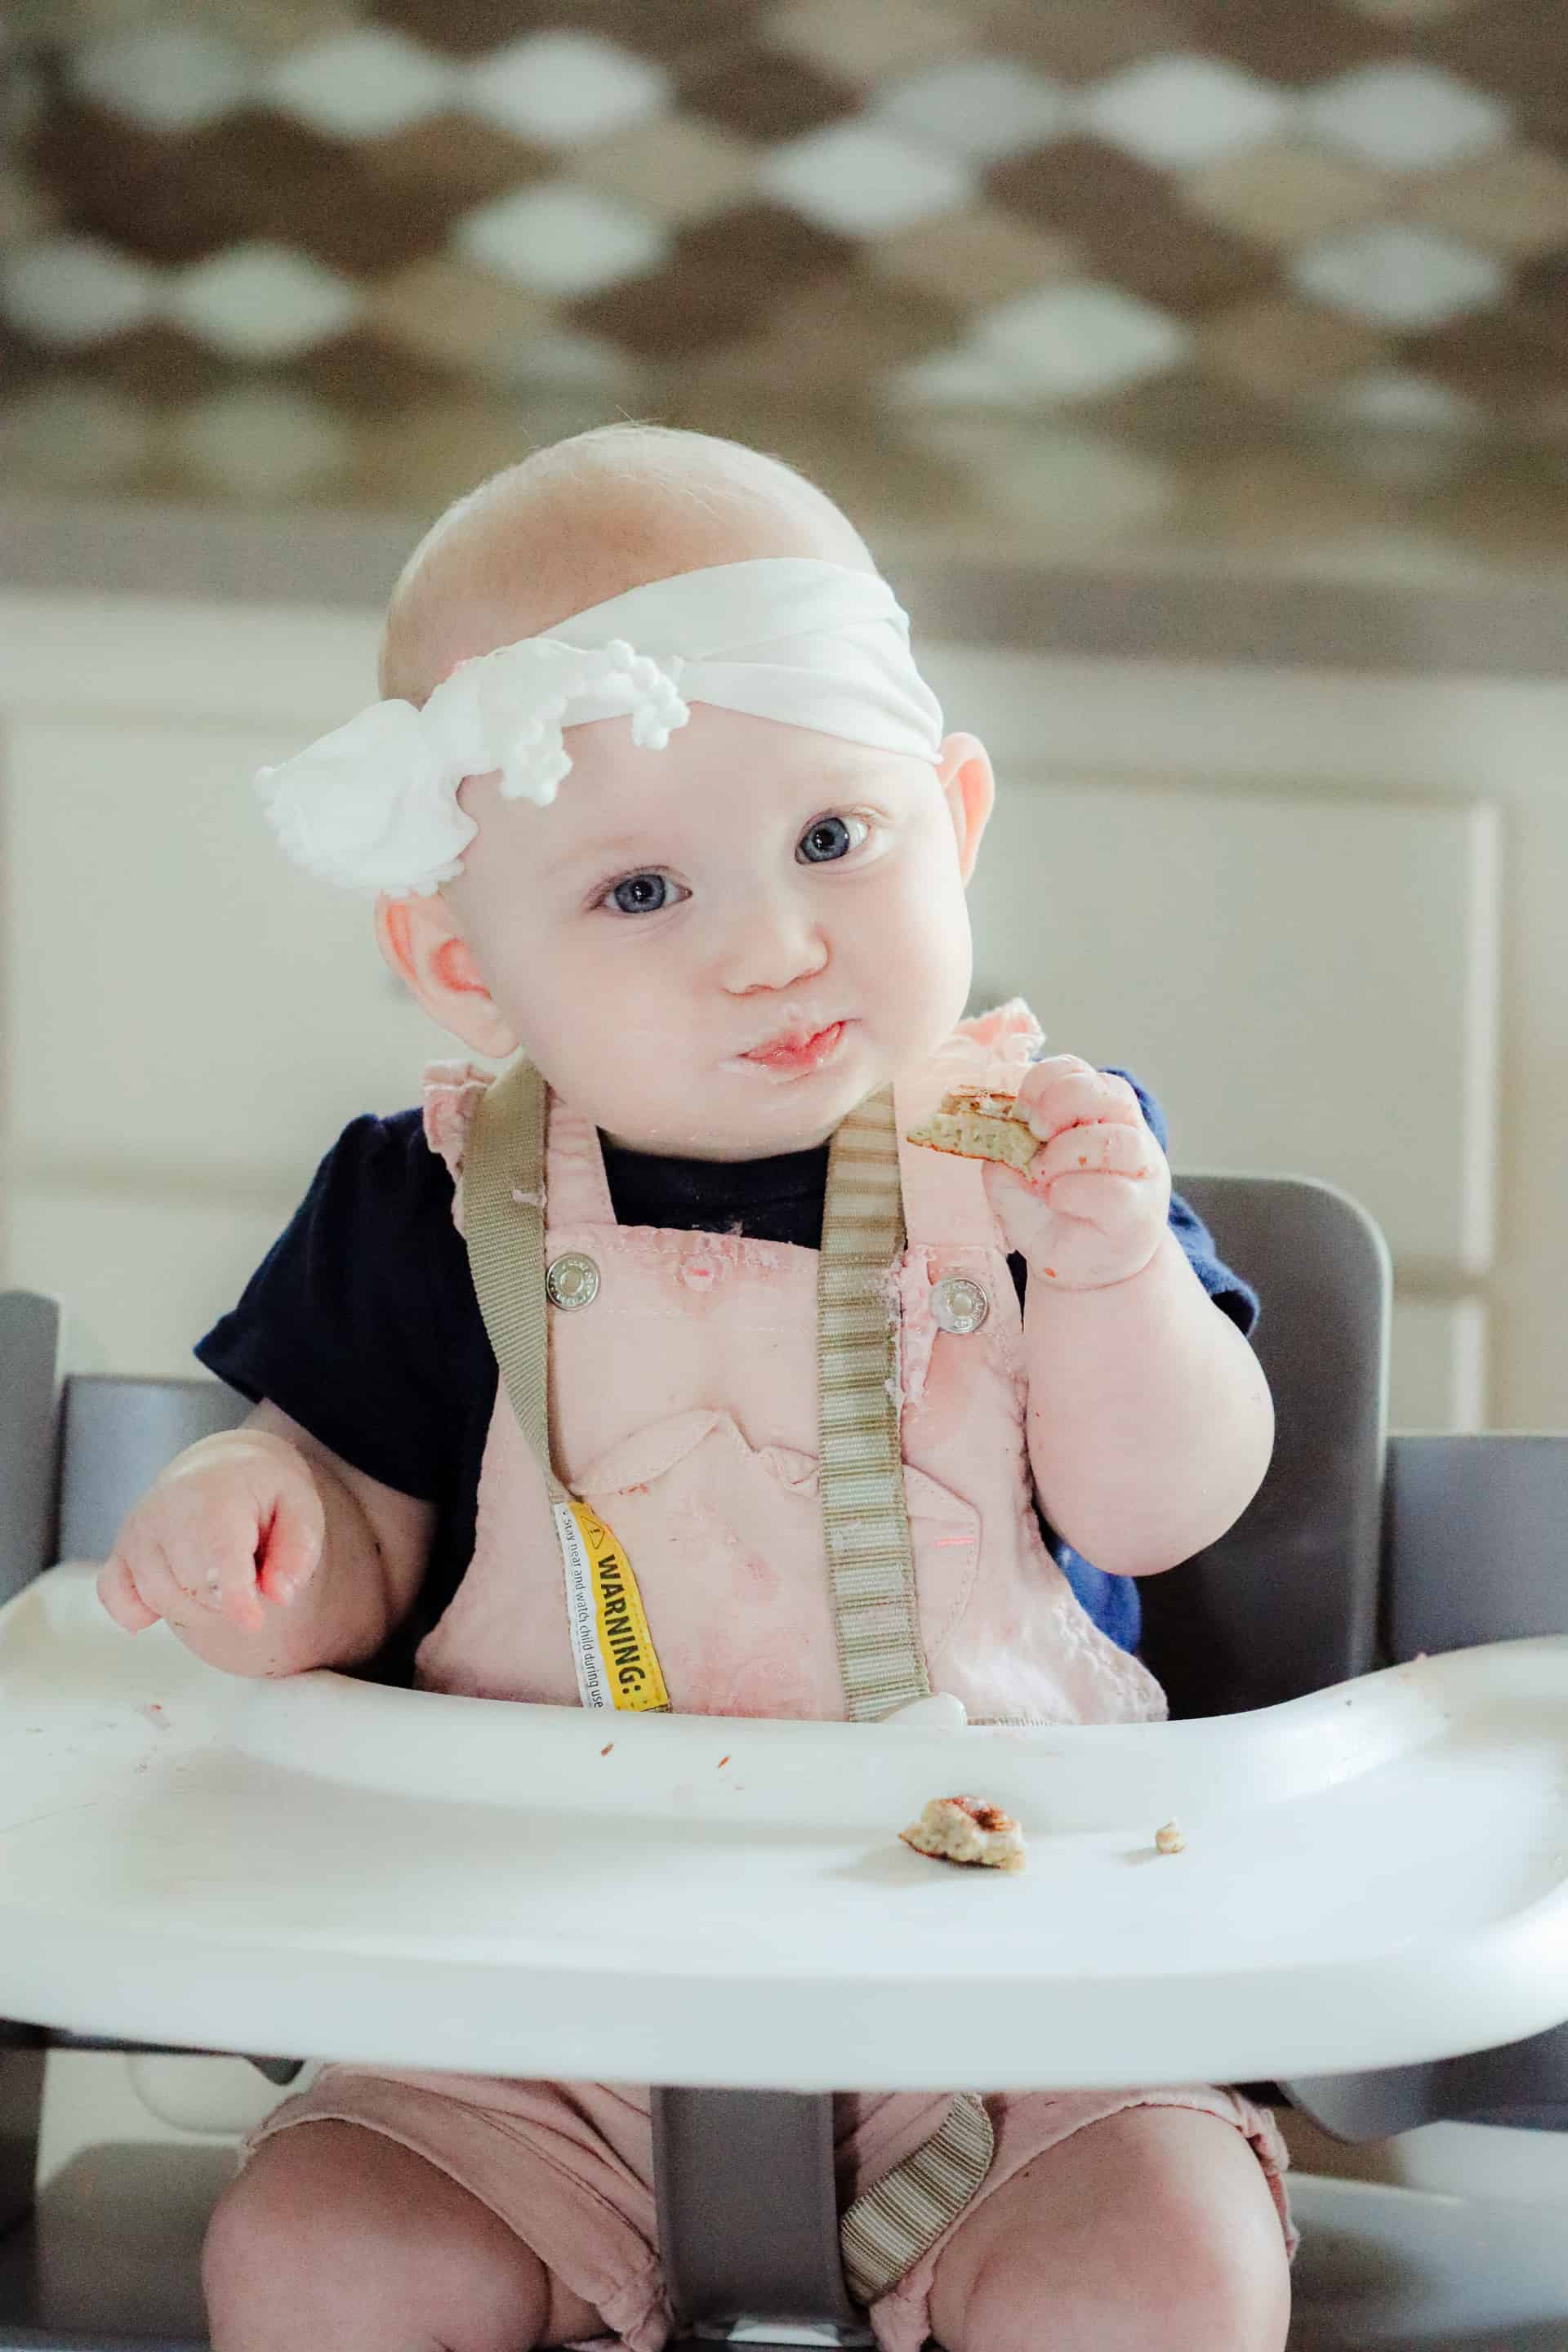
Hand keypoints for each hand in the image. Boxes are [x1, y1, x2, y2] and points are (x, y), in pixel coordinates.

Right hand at [96, 1431, 324, 1637]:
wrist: (220, 1469)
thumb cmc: (264, 1494)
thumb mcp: (301, 1509)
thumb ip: (298, 1552)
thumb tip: (280, 1596)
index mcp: (217, 1499)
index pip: (219, 1554)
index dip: (236, 1595)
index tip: (253, 1621)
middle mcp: (165, 1512)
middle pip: (194, 1590)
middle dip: (227, 1598)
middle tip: (246, 1568)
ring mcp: (135, 1532)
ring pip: (160, 1601)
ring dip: (196, 1605)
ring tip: (218, 1570)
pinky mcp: (118, 1551)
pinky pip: (116, 1599)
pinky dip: (140, 1610)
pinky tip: (175, 1592)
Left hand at [982, 1057, 1170, 1288]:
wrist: (1079, 1268)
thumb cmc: (1049, 1213)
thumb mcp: (1011, 1176)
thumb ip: (1003, 1149)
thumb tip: (999, 1132)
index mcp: (1096, 1113)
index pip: (1078, 1072)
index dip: (1045, 1081)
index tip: (1021, 1111)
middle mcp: (1128, 1133)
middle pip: (1109, 1092)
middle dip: (1060, 1105)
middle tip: (1035, 1134)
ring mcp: (1141, 1172)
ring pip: (1116, 1141)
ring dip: (1065, 1155)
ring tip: (1041, 1177)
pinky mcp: (1140, 1212)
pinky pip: (1112, 1191)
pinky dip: (1072, 1192)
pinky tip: (1057, 1200)